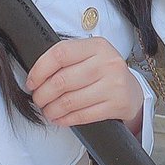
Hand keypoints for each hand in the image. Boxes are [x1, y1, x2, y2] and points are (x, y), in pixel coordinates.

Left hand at [25, 38, 143, 133]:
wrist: (132, 92)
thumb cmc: (104, 73)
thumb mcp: (91, 57)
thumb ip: (68, 59)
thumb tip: (36, 76)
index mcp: (97, 46)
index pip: (60, 54)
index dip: (40, 69)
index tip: (32, 82)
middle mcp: (107, 62)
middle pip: (62, 80)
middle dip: (43, 94)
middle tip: (38, 99)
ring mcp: (114, 84)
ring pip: (70, 100)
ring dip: (52, 109)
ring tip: (48, 110)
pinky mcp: (117, 104)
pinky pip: (83, 115)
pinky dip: (66, 119)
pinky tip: (60, 118)